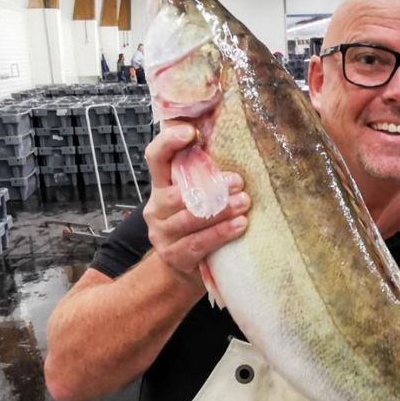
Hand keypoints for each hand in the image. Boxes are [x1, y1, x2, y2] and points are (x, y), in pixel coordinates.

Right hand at [142, 123, 249, 283]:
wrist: (185, 267)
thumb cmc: (198, 226)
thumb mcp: (198, 198)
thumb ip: (206, 177)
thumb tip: (236, 147)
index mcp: (161, 186)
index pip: (155, 157)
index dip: (168, 143)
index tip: (190, 133)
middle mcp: (156, 208)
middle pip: (178, 194)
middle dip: (211, 188)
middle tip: (238, 182)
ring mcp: (162, 234)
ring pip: (189, 219)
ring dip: (220, 210)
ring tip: (244, 203)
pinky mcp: (173, 256)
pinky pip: (197, 243)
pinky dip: (220, 233)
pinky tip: (239, 226)